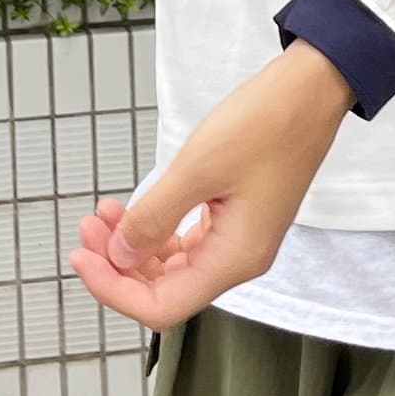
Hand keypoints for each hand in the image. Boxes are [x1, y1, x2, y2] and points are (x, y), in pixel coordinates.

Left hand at [64, 40, 355, 329]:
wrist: (312, 88)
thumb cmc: (267, 123)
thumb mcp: (198, 168)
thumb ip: (153, 217)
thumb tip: (118, 255)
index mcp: (235, 258)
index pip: (163, 306)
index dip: (115, 290)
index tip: (82, 257)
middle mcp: (239, 257)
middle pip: (165, 288)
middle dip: (119, 263)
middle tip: (87, 227)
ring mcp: (240, 236)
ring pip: (172, 263)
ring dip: (133, 243)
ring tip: (102, 213)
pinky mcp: (237, 214)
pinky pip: (186, 239)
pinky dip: (156, 225)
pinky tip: (133, 206)